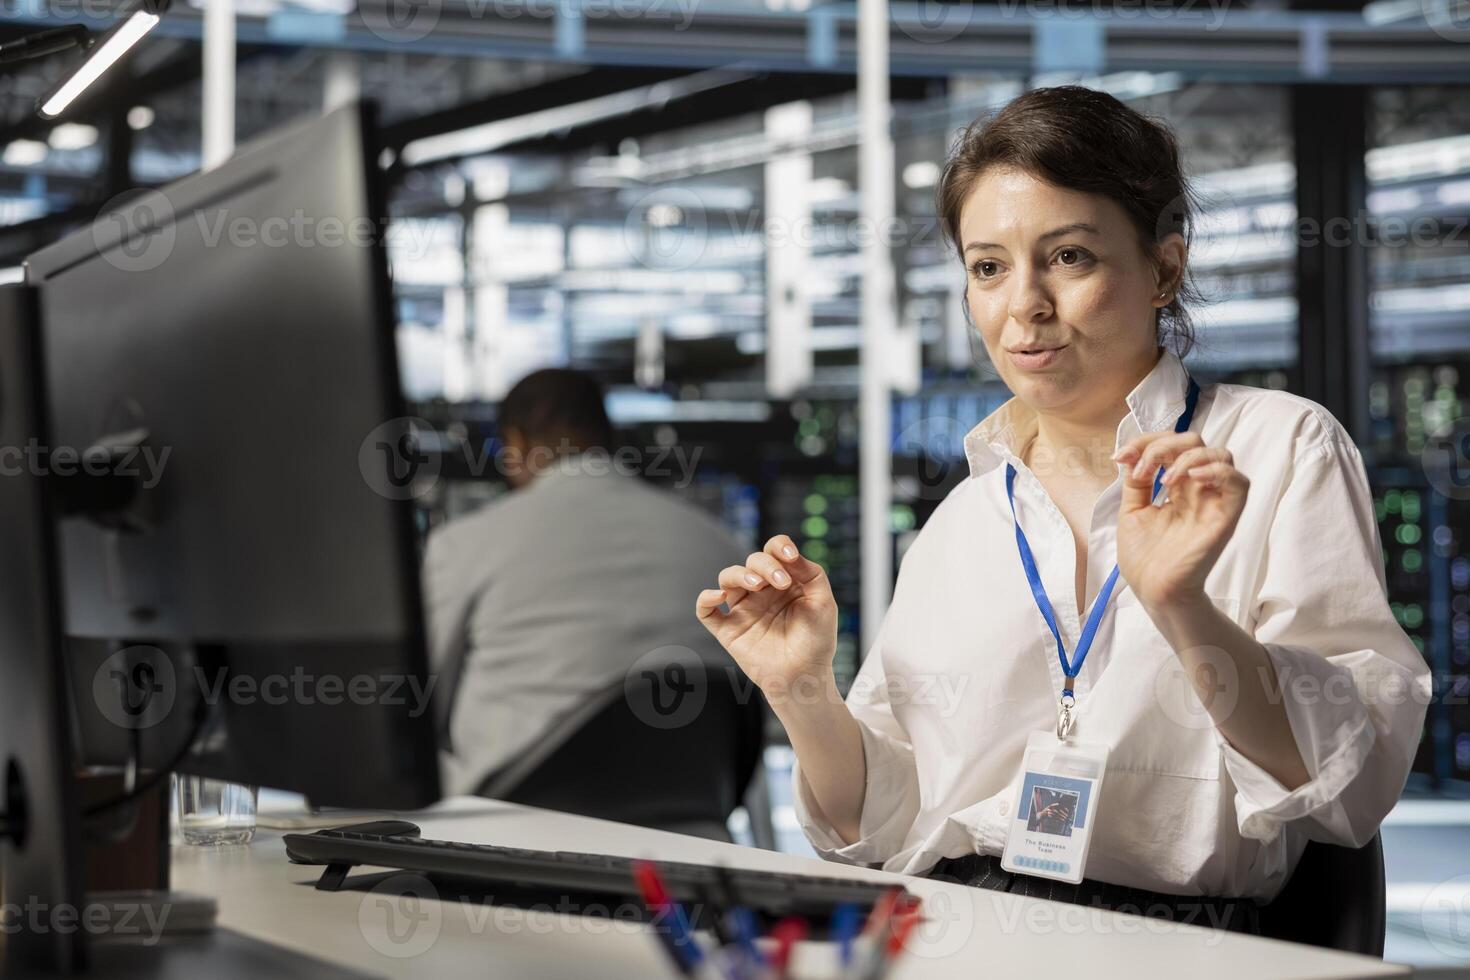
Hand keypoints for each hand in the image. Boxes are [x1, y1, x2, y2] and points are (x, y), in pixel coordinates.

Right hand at [695, 535, 837, 694]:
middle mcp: (761, 592)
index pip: (774, 551)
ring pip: (727, 578)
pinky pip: (706, 611)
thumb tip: (790, 555)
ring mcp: (743, 609)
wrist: (805, 677)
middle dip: (765, 565)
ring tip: (757, 586)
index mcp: (784, 581)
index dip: (779, 546)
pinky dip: (706, 599)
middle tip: (781, 582)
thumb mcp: (823, 602)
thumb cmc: (816, 641)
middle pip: (752, 561)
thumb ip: (811, 574)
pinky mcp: (728, 630)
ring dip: (739, 575)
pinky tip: (719, 596)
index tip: (790, 556)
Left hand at [1113, 431, 1247, 609]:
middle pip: (1196, 442)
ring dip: (1187, 456)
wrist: (1154, 591)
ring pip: (1220, 455)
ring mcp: (1213, 502)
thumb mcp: (1132, 511)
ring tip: (1164, 479)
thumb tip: (1129, 454)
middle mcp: (1198, 490)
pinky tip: (1191, 478)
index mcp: (1177, 487)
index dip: (1147, 441)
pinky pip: (1239, 484)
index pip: (1172, 445)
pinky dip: (1217, 471)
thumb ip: (1135, 482)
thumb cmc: (1145, 557)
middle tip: (1141, 469)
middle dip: (1163, 445)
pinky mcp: (1225, 517)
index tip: (1121, 456)